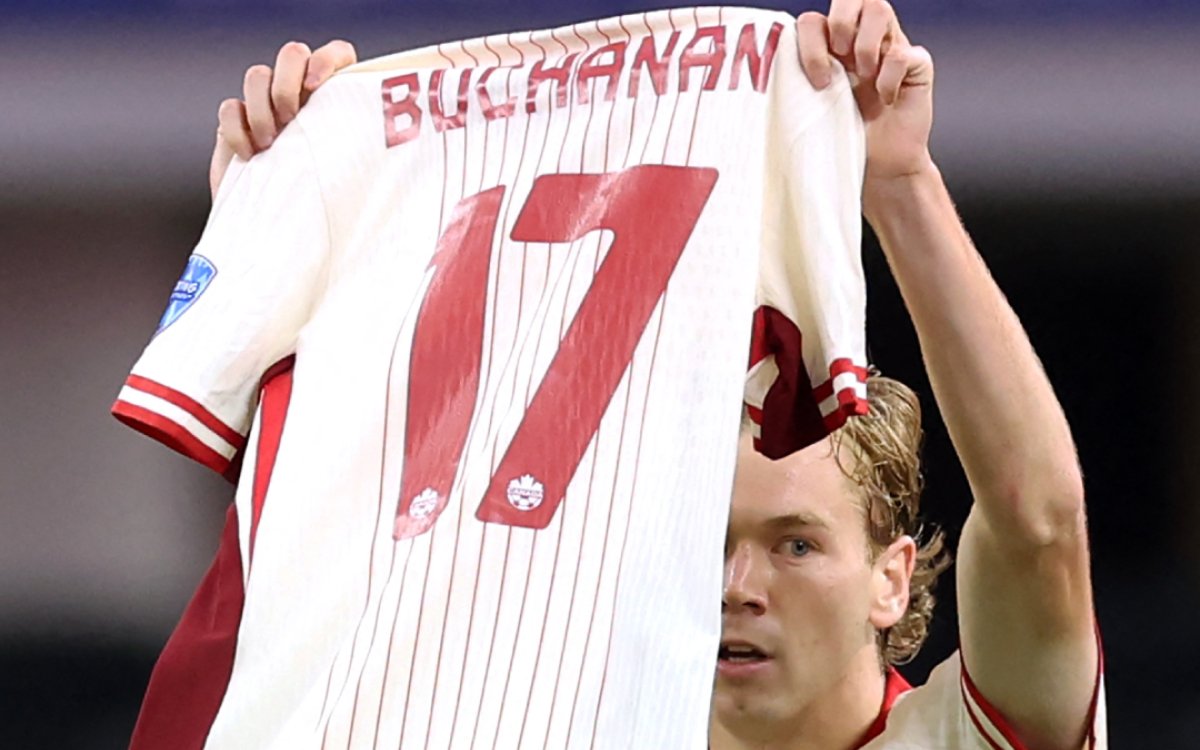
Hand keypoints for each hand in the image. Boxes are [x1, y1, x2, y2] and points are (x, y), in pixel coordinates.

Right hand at [209, 39, 357, 198]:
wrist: (278, 234)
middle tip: (289, 119)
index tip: (317, 87)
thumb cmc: (323, 211)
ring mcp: (266, 108)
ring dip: (262, 109)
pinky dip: (236, 131)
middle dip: (287, 82)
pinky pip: (229, 107)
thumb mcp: (346, 178)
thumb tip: (367, 143)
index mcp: (335, 102)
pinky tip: (249, 158)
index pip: (337, 54)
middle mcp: (301, 98)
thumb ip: (349, 149)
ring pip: (257, 76)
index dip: (327, 59)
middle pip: (292, 54)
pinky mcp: (236, 125)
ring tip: (270, 146)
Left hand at [795, 0, 933, 182]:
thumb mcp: (811, 110)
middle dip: (840, 26)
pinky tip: (886, 99)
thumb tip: (765, 80)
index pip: (812, 20)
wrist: (879, 165)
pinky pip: (903, 53)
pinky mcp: (916, 64)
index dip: (811, 45)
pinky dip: (890, 79)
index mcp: (829, 48)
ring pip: (879, 9)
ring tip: (865, 78)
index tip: (817, 82)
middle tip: (842, 61)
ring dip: (866, 46)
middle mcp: (860, 39)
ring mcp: (890, 46)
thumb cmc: (842, 138)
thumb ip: (796, 86)